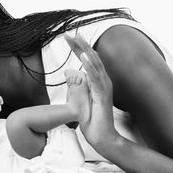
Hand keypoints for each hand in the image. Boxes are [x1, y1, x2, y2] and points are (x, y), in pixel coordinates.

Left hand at [64, 34, 119, 149]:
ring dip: (86, 51)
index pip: (87, 61)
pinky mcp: (103, 96)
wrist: (102, 138)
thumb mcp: (78, 101)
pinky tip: (84, 57)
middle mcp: (103, 82)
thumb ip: (75, 86)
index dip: (77, 49)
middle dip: (81, 45)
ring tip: (78, 39)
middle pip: (92, 59)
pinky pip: (96, 79)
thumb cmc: (92, 121)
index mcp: (96, 81)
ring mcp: (104, 88)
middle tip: (70, 33)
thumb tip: (69, 71)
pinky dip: (90, 67)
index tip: (67, 37)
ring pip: (95, 66)